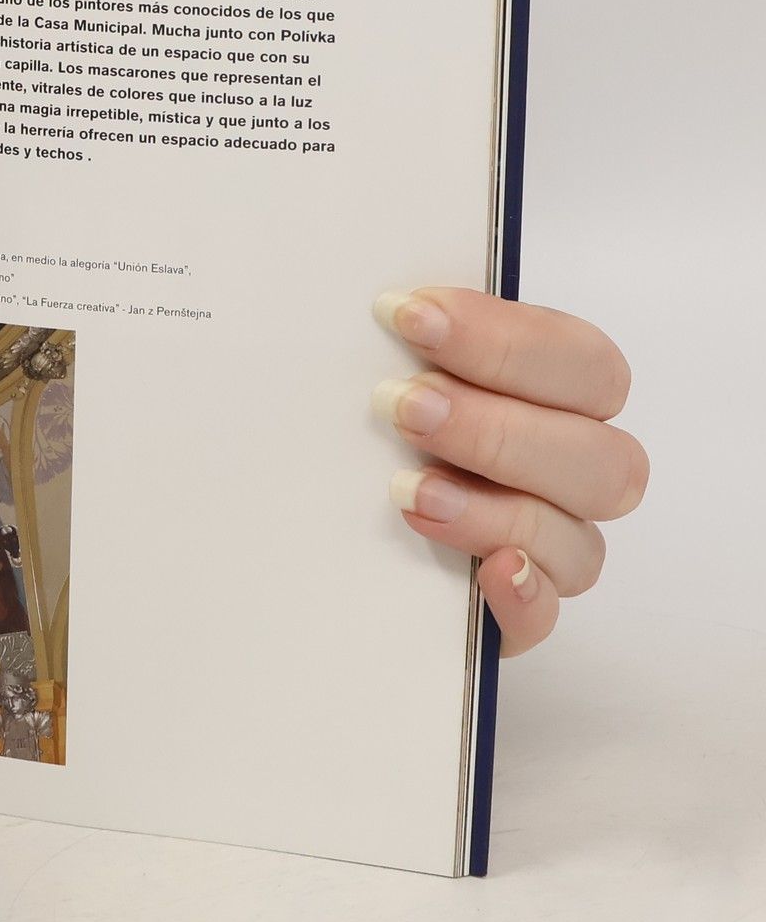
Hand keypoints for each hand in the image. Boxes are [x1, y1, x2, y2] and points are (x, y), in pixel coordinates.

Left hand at [373, 287, 646, 656]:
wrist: (325, 535)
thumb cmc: (370, 428)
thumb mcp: (388, 371)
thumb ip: (407, 343)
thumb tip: (382, 304)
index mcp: (555, 398)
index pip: (578, 361)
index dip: (502, 338)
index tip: (408, 315)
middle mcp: (567, 472)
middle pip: (596, 454)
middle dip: (495, 426)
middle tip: (402, 406)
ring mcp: (549, 548)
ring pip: (577, 539)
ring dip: (494, 510)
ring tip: (407, 490)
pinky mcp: (514, 612)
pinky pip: (544, 617)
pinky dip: (521, 595)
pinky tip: (485, 574)